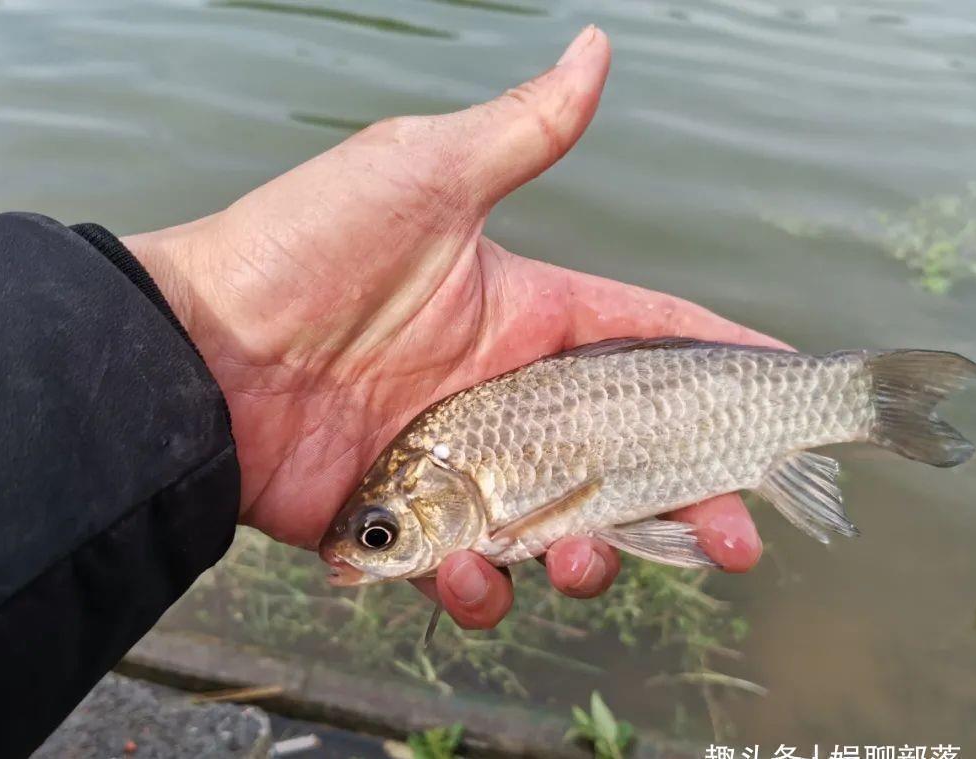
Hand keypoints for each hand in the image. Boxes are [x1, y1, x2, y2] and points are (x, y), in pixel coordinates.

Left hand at [124, 26, 772, 629]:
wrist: (193, 352)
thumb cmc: (303, 251)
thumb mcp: (421, 176)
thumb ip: (521, 133)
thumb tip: (599, 47)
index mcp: (526, 319)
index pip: (648, 340)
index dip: (719, 365)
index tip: (781, 401)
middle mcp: (501, 399)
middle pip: (622, 460)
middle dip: (687, 502)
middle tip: (734, 539)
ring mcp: (454, 468)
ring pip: (556, 531)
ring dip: (586, 560)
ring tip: (570, 563)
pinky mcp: (401, 525)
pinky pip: (464, 573)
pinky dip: (479, 588)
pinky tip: (468, 577)